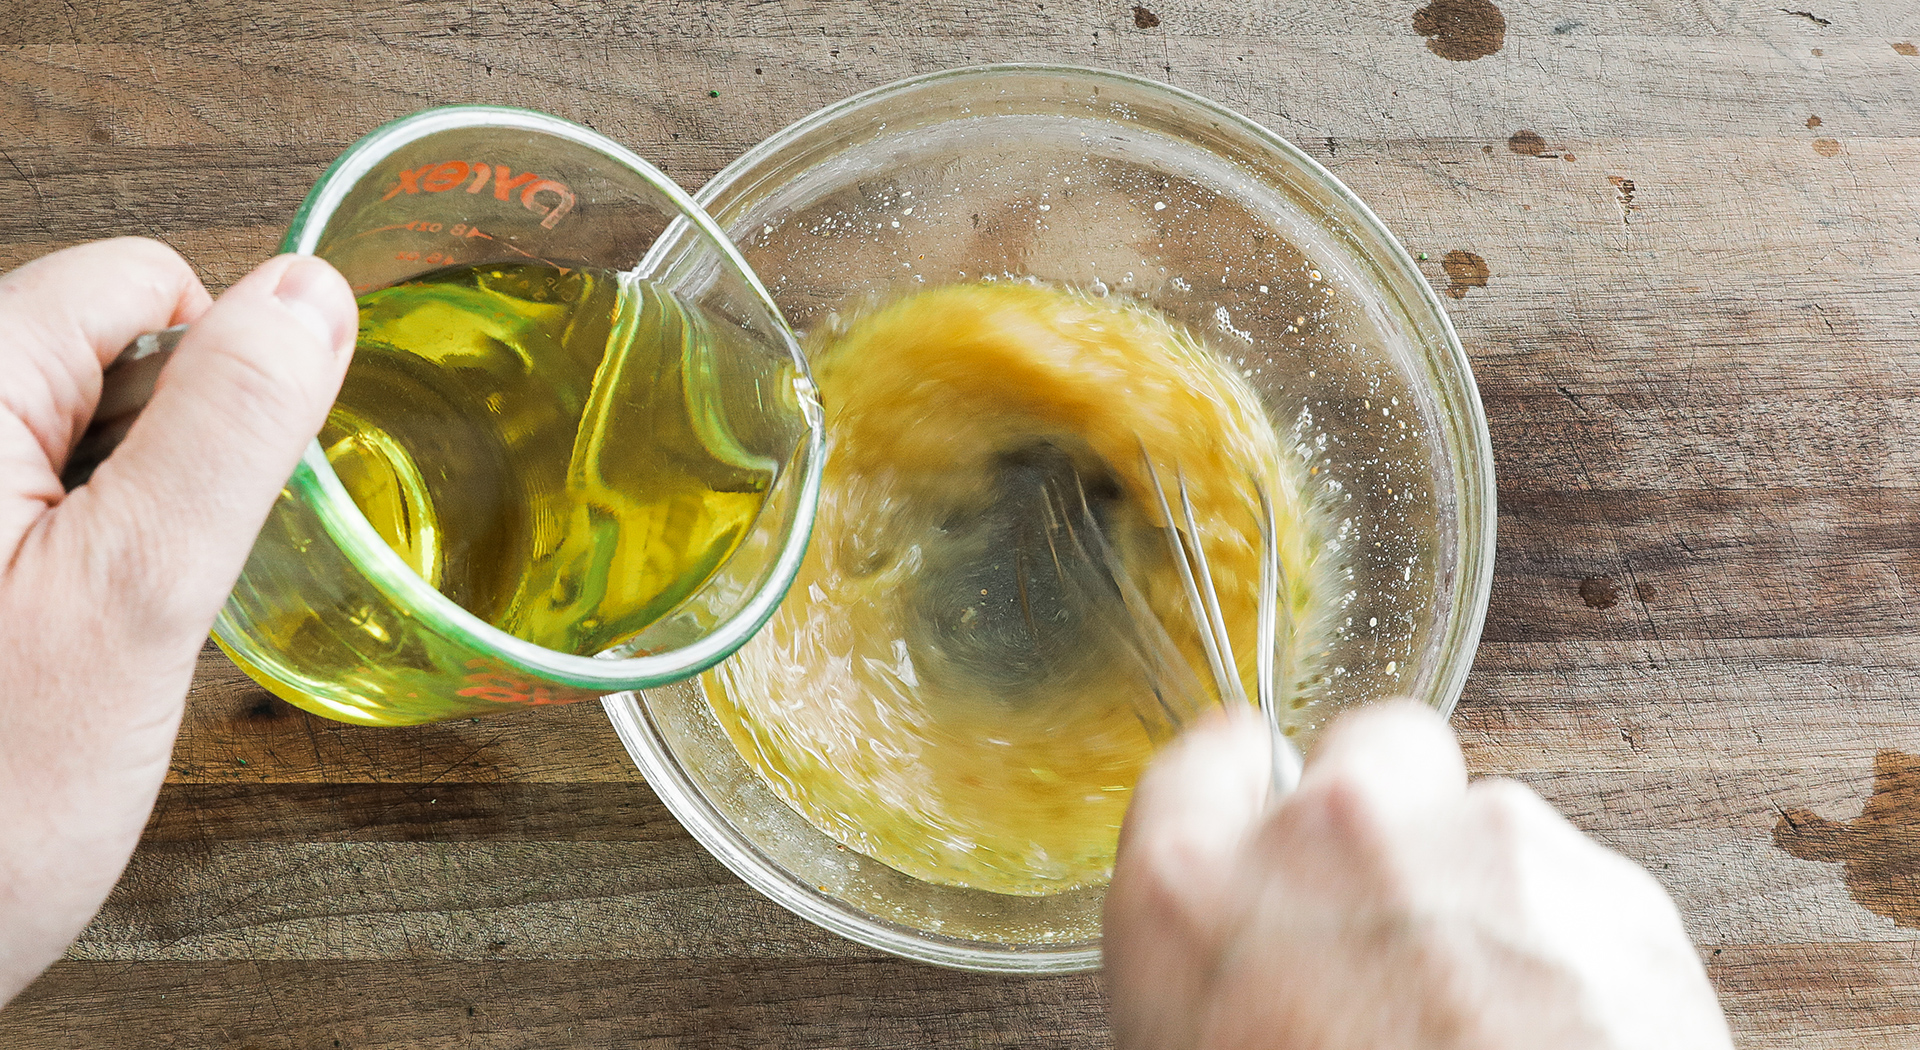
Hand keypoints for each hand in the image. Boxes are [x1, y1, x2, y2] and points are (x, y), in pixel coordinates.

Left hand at [0, 238, 354, 1002]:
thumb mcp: (135, 599)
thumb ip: (229, 430)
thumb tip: (310, 291)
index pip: (141, 281)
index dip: (217, 387)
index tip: (191, 514)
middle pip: (103, 351)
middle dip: (160, 464)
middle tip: (123, 600)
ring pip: (73, 439)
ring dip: (114, 526)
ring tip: (71, 644)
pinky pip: (29, 512)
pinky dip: (63, 570)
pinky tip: (35, 659)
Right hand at [1104, 702, 1733, 1049]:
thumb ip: (1216, 963)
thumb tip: (1253, 955)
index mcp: (1191, 893)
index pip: (1204, 755)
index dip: (1245, 786)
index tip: (1269, 810)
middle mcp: (1332, 835)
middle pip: (1366, 750)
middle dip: (1388, 817)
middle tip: (1398, 930)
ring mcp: (1482, 847)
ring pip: (1489, 820)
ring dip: (1489, 897)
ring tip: (1494, 1029)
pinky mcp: (1613, 890)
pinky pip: (1582, 885)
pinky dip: (1577, 948)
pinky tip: (1560, 1043)